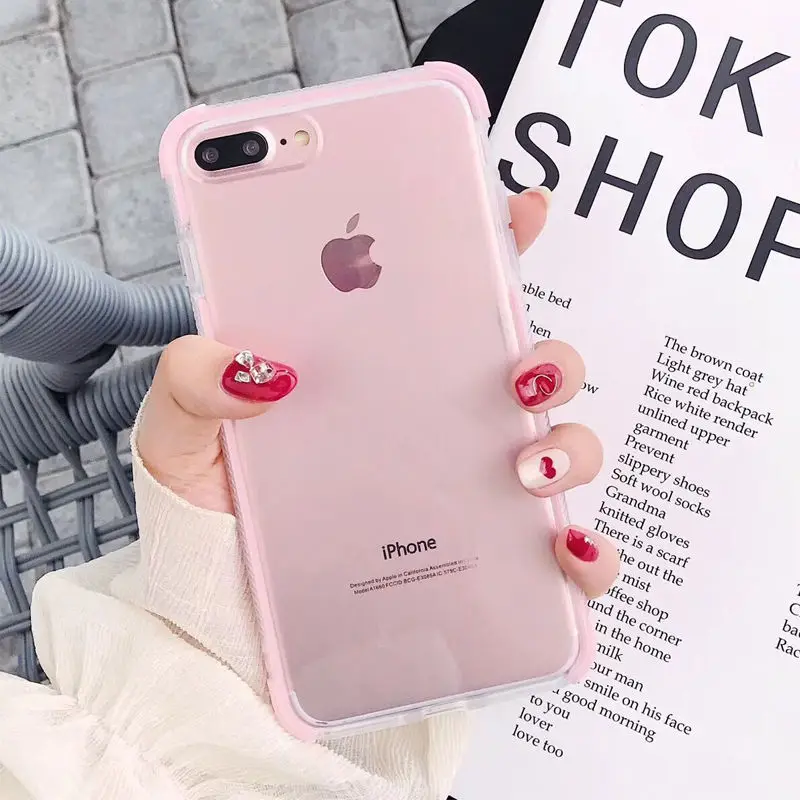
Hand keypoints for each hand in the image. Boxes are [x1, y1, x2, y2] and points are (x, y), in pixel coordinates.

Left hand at [137, 189, 618, 598]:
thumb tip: (260, 367)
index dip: (494, 245)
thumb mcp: (183, 435)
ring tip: (524, 467)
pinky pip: (560, 559)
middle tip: (519, 378)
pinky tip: (561, 550)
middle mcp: (437, 428)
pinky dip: (584, 553)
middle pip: (529, 370)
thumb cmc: (213, 518)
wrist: (224, 618)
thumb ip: (194, 382)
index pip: (448, 299)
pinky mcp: (486, 568)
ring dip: (569, 446)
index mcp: (379, 377)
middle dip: (552, 358)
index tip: (522, 211)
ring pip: (562, 450)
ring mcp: (468, 495)